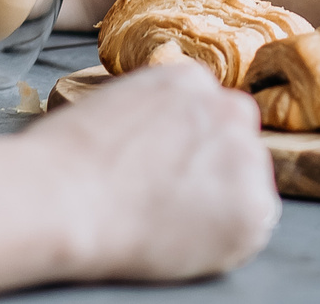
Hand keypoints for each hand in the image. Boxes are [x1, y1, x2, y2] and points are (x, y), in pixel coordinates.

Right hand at [32, 64, 277, 281]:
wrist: (66, 197)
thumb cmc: (70, 159)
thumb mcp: (118, 104)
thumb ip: (157, 112)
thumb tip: (167, 136)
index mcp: (191, 80)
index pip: (211, 111)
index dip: (192, 145)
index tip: (170, 166)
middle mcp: (228, 111)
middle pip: (237, 140)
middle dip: (214, 167)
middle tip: (175, 195)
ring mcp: (245, 157)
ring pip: (248, 182)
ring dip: (222, 201)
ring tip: (171, 219)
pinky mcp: (253, 207)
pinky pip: (252, 226)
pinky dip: (225, 239)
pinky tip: (184, 239)